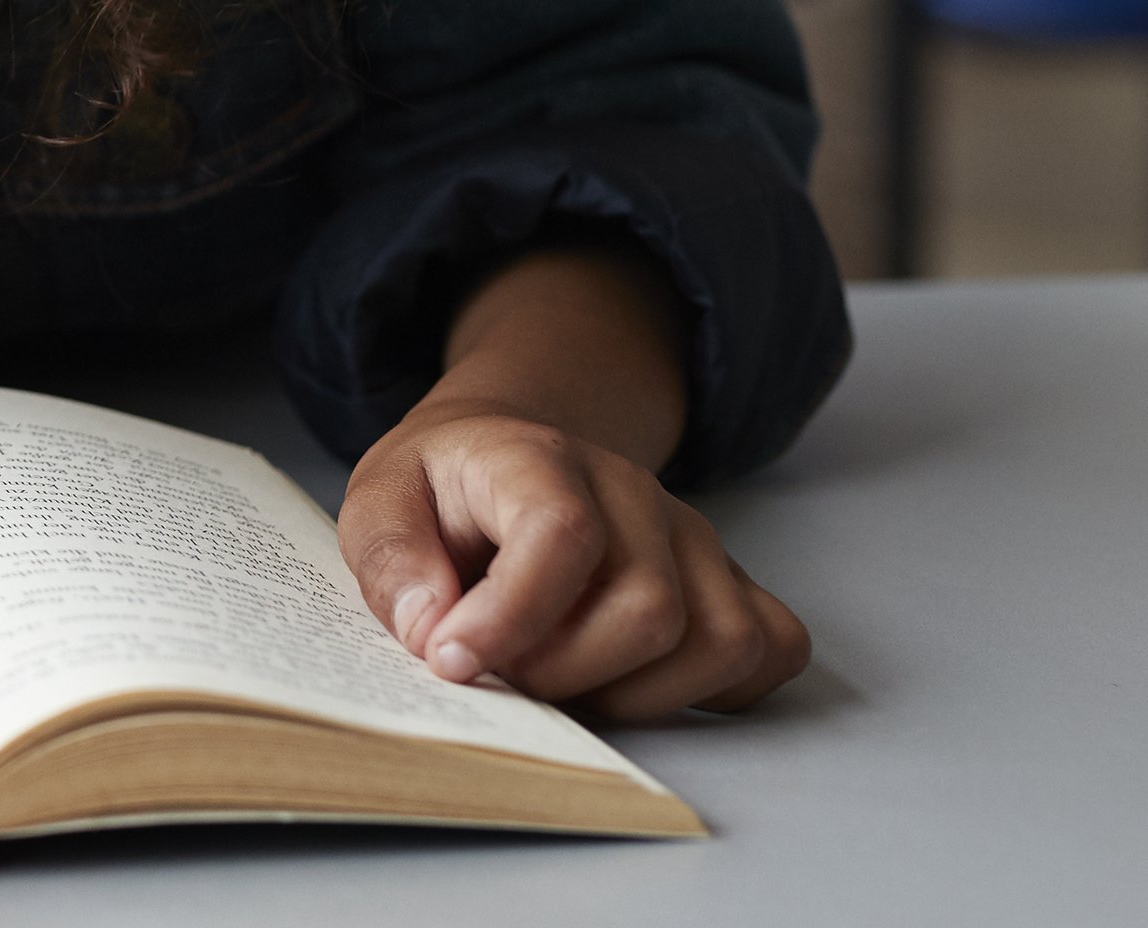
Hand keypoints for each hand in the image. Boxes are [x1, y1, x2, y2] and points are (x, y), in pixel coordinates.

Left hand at [341, 398, 810, 720]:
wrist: (504, 455)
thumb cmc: (444, 490)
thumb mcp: (380, 500)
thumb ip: (394, 558)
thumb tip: (433, 632)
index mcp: (542, 457)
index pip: (563, 536)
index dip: (510, 617)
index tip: (451, 660)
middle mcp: (635, 492)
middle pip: (649, 610)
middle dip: (565, 672)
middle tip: (505, 667)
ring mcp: (692, 537)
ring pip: (717, 643)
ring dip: (632, 693)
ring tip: (562, 672)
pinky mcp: (728, 580)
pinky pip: (767, 650)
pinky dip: (710, 689)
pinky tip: (636, 678)